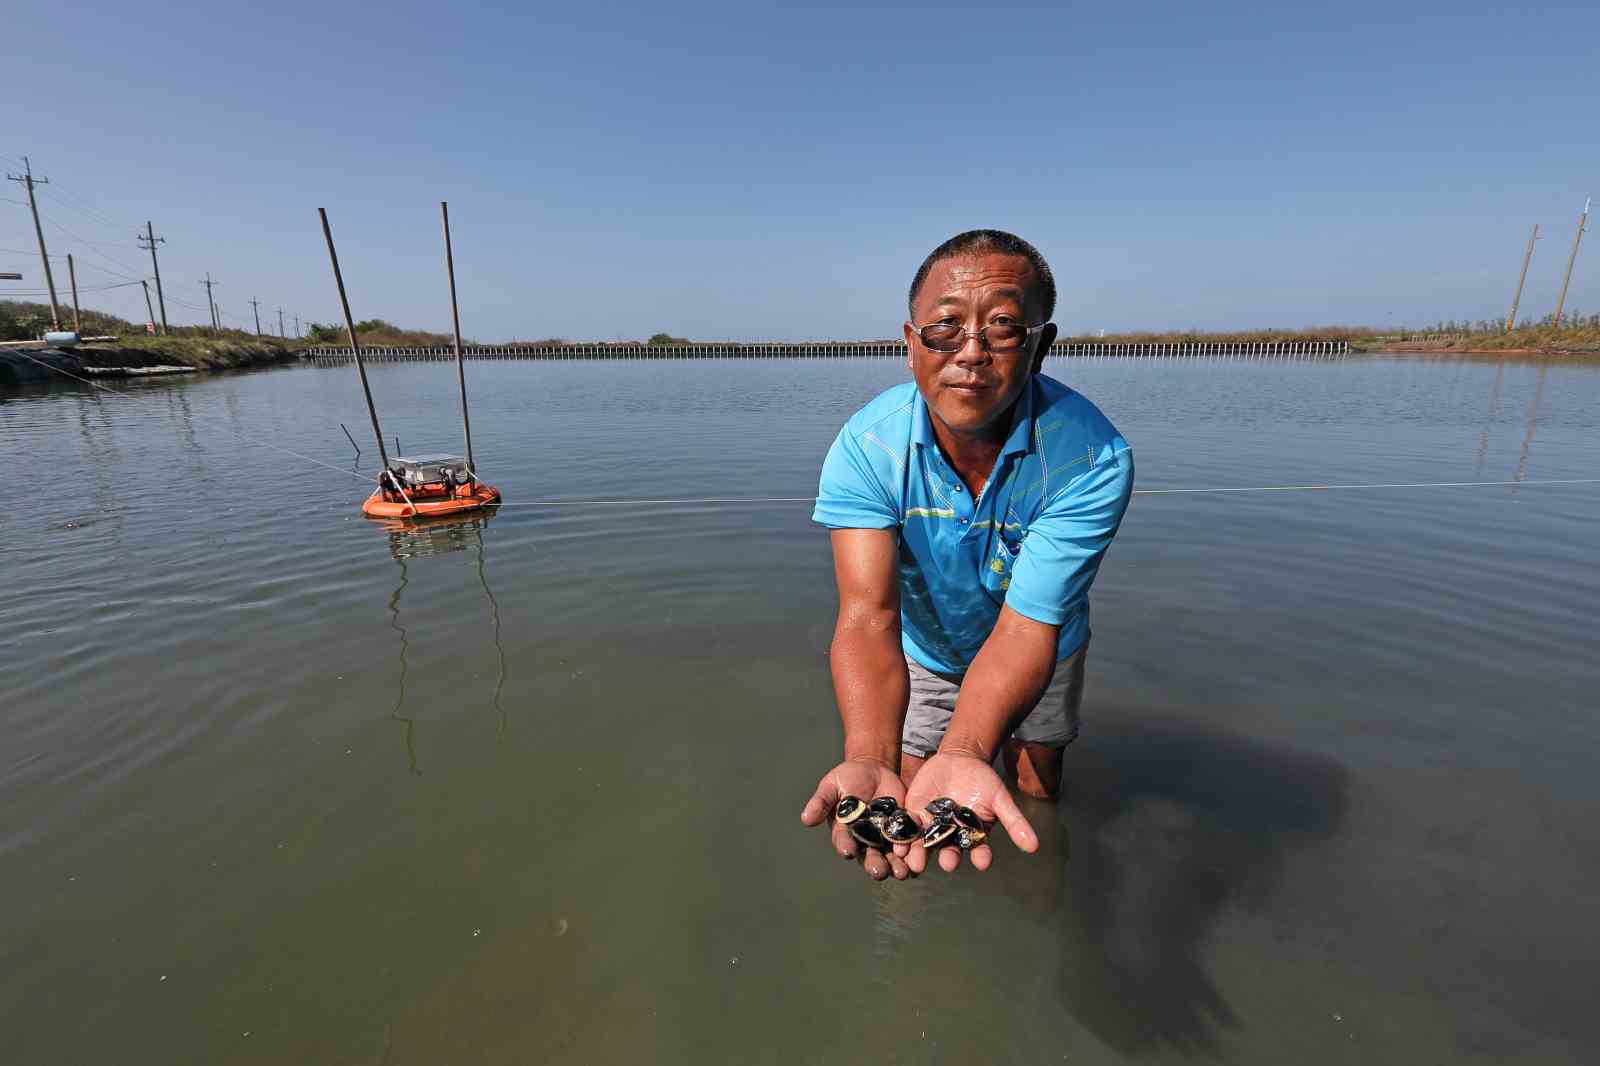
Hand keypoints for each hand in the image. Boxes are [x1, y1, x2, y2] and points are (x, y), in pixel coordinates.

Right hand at [800, 757, 912, 880]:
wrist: (873, 769)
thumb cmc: (847, 779)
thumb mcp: (831, 786)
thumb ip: (821, 802)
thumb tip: (806, 819)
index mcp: (845, 832)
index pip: (844, 842)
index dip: (845, 846)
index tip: (848, 850)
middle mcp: (865, 840)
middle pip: (869, 857)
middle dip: (875, 865)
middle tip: (879, 871)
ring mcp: (885, 837)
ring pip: (891, 857)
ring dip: (897, 866)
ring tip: (902, 872)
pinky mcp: (903, 830)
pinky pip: (909, 844)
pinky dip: (913, 852)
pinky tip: (918, 857)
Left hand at [903, 751, 1038, 873]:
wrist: (959, 760)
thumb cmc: (983, 780)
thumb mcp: (1000, 797)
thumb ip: (1014, 821)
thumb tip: (1034, 847)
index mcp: (973, 836)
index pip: (979, 851)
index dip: (982, 857)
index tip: (983, 862)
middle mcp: (952, 836)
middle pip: (949, 852)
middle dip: (948, 858)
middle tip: (947, 863)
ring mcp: (932, 827)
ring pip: (925, 845)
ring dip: (920, 854)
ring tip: (916, 862)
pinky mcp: (914, 815)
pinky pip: (908, 828)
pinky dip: (903, 835)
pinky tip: (897, 842)